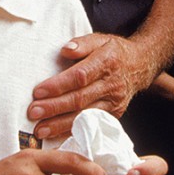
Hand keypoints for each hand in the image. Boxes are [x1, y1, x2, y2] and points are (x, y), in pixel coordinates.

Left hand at [28, 33, 154, 139]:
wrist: (140, 65)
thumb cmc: (113, 51)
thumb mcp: (100, 39)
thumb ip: (82, 43)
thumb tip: (65, 50)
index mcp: (107, 62)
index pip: (80, 76)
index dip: (58, 85)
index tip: (37, 91)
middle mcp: (112, 84)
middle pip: (80, 99)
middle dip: (54, 107)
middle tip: (33, 112)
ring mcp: (114, 102)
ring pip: (85, 116)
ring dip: (60, 124)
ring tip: (39, 130)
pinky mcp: (114, 115)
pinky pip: (91, 124)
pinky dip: (72, 131)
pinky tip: (56, 135)